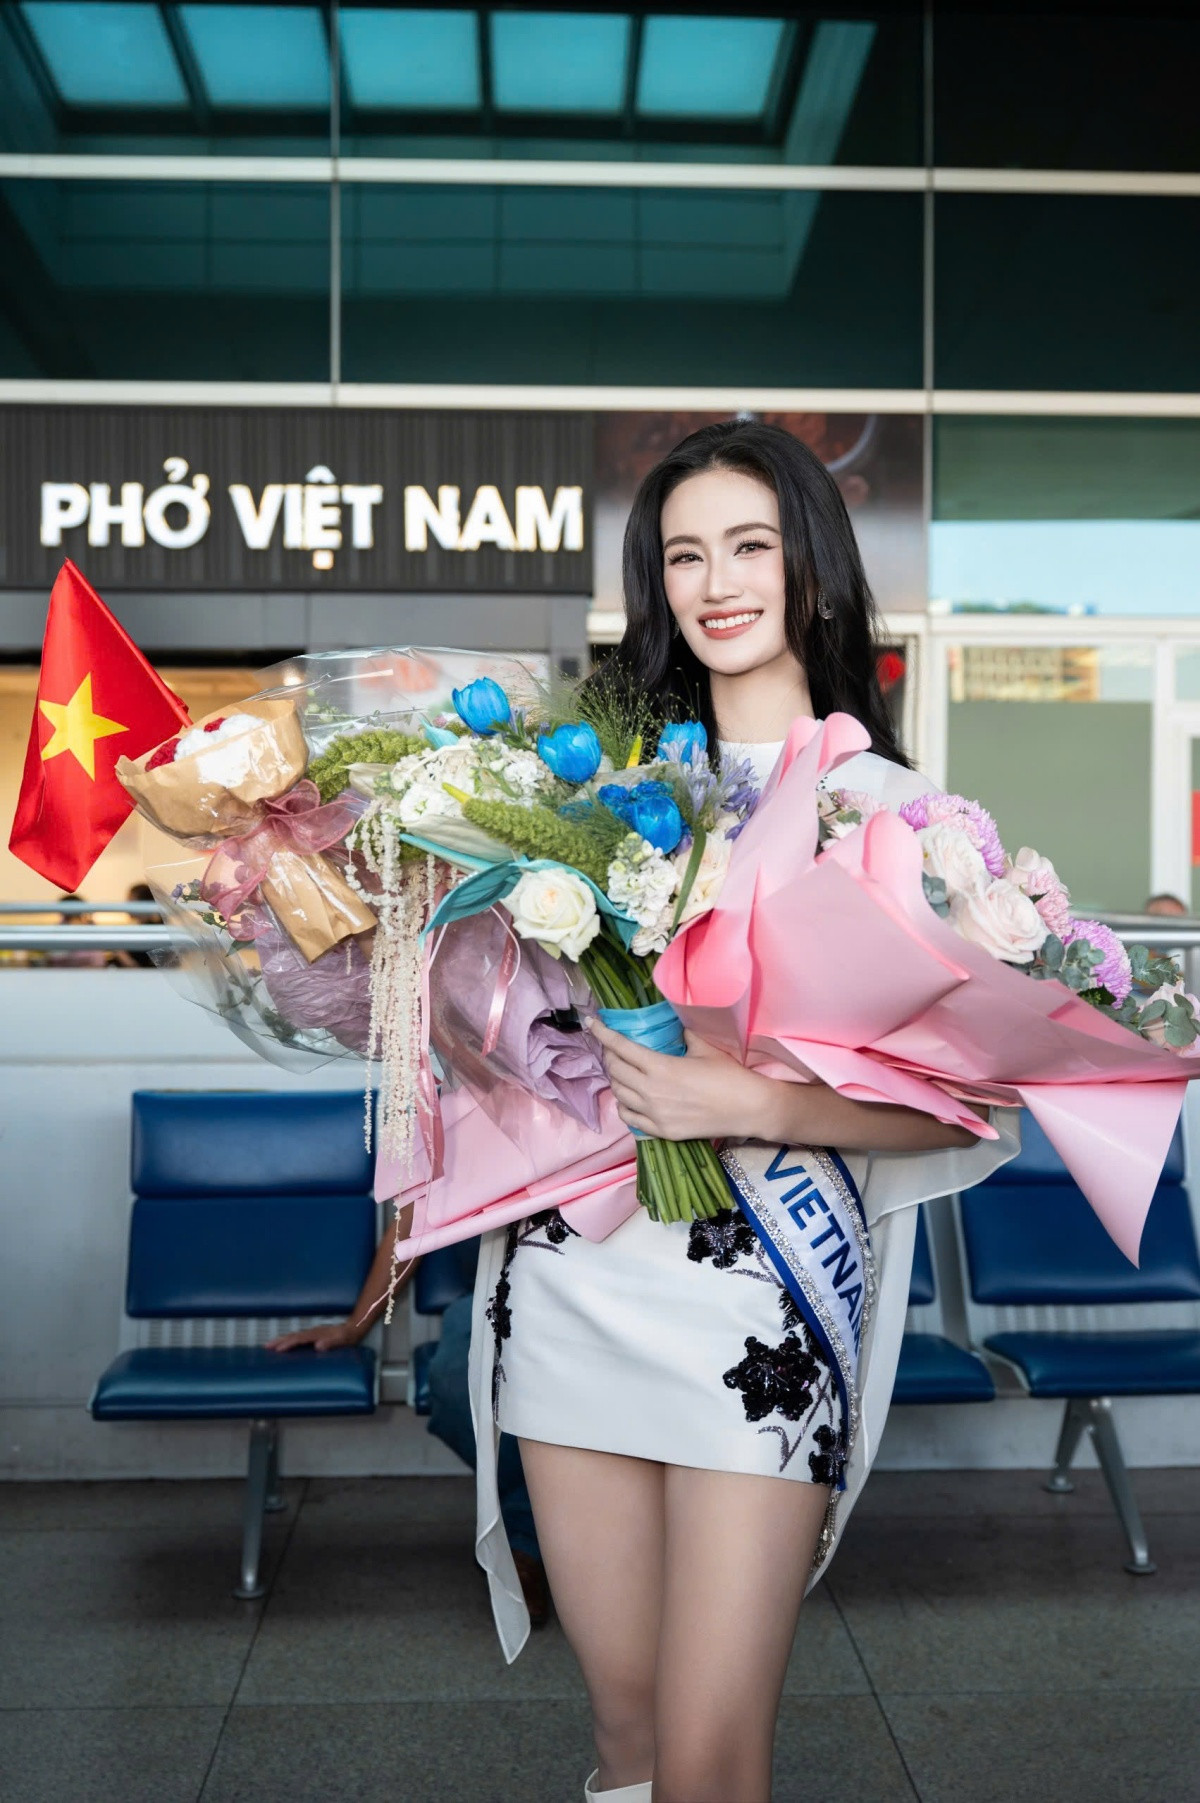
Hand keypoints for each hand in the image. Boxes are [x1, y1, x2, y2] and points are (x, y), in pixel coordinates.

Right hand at [265, 1320, 362, 1352]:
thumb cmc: (348, 1337)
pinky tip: (284, 1345)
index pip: (300, 1339)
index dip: (289, 1344)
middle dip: (279, 1340)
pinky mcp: (313, 1336)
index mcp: (318, 1334)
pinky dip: (288, 1340)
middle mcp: (313, 1332)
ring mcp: (312, 1333)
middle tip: (266, 1346)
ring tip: (270, 1345)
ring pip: (294, 1336)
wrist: (353, 1328)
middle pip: (293, 1335)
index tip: (278, 1349)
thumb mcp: (342, 1340)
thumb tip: (318, 1346)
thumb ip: (331, 1343)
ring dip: (281, 1340)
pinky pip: (298, 1338)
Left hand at [587, 1017, 778, 1142]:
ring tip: (622, 1070)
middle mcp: (651, 1091)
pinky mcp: (661, 1132)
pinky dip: (624, 1104)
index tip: (592, 1023)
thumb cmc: (728, 1074)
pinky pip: (629, 1118)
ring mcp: (654, 1115)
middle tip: (613, 1047)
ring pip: (619, 1094)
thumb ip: (681, 1035)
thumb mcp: (703, 1047)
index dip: (603, 1033)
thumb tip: (670, 1025)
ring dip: (616, 1079)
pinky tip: (629, 1097)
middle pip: (615, 1070)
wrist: (748, 1109)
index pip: (620, 1047)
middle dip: (609, 1055)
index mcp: (660, 1067)